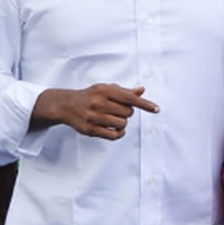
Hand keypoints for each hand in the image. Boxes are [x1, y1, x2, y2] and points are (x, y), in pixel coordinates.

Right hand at [35, 84, 158, 139]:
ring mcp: (94, 117)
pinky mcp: (90, 129)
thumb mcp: (106, 89)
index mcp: (104, 90)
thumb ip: (124, 91)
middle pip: (128, 112)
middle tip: (118, 111)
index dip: (145, 104)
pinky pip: (113, 135)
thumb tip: (141, 91)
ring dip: (122, 124)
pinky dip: (119, 134)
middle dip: (127, 113)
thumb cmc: (90, 96)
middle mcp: (98, 102)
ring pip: (122, 124)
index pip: (130, 98)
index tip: (156, 109)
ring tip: (114, 119)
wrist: (66, 105)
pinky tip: (117, 131)